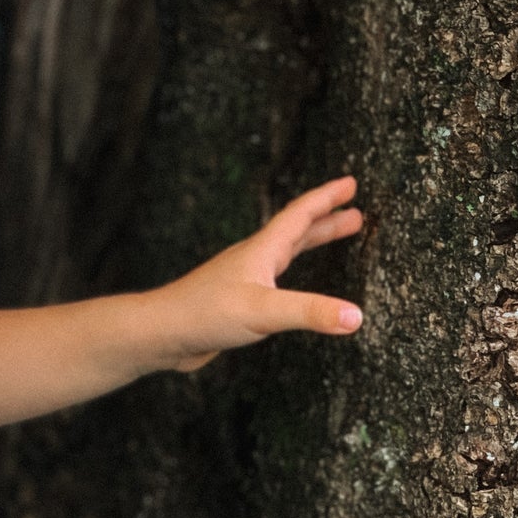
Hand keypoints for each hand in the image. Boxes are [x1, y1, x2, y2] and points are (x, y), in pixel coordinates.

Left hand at [152, 175, 364, 373]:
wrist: (161, 334)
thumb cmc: (204, 314)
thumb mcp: (264, 311)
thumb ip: (310, 312)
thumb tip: (355, 316)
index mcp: (261, 251)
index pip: (299, 215)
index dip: (326, 198)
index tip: (350, 183)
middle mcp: (253, 259)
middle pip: (296, 231)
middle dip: (327, 219)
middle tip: (356, 211)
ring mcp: (243, 279)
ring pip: (286, 252)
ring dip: (312, 241)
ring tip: (337, 235)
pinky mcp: (237, 302)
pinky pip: (275, 279)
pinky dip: (294, 273)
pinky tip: (294, 287)